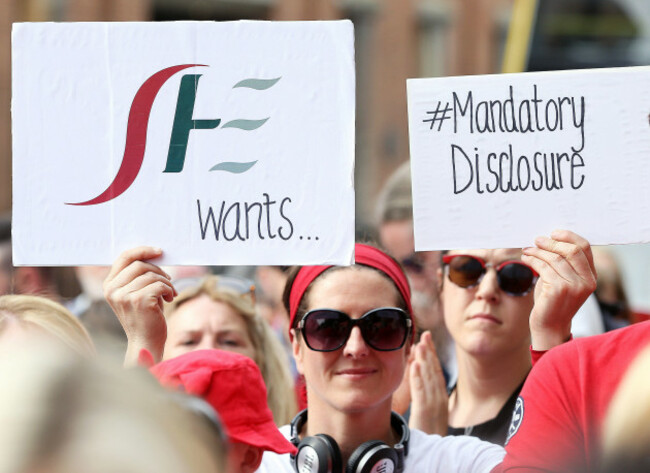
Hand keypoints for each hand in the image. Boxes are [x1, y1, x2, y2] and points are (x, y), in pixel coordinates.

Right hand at [103, 246, 176, 365]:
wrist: (145, 342)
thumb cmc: (145, 316)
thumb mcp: (136, 293)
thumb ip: (137, 276)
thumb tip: (154, 253)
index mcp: (109, 286)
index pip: (124, 257)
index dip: (142, 250)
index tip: (159, 251)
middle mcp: (113, 290)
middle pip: (140, 264)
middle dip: (158, 270)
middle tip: (168, 280)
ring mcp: (124, 296)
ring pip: (152, 275)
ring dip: (166, 283)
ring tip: (169, 293)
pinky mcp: (139, 301)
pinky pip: (160, 285)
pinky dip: (169, 290)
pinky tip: (170, 299)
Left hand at [407, 331, 448, 434]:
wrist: (431, 453)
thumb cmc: (428, 432)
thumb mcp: (429, 411)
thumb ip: (426, 396)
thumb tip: (420, 379)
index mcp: (441, 398)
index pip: (436, 372)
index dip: (432, 355)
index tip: (427, 340)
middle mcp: (440, 399)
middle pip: (435, 371)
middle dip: (429, 352)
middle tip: (424, 334)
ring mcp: (434, 405)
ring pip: (429, 378)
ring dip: (424, 360)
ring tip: (419, 344)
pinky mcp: (424, 412)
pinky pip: (421, 391)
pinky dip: (418, 377)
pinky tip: (415, 365)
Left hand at [522, 230, 596, 350]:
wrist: (549, 327)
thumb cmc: (552, 301)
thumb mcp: (562, 279)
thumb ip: (562, 262)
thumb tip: (547, 239)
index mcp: (591, 277)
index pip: (585, 248)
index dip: (569, 236)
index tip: (553, 233)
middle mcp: (586, 281)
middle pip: (571, 250)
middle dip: (552, 242)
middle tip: (537, 240)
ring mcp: (574, 286)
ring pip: (554, 258)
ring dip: (538, 251)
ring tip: (528, 250)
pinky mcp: (558, 290)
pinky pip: (543, 267)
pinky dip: (533, 259)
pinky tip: (526, 258)